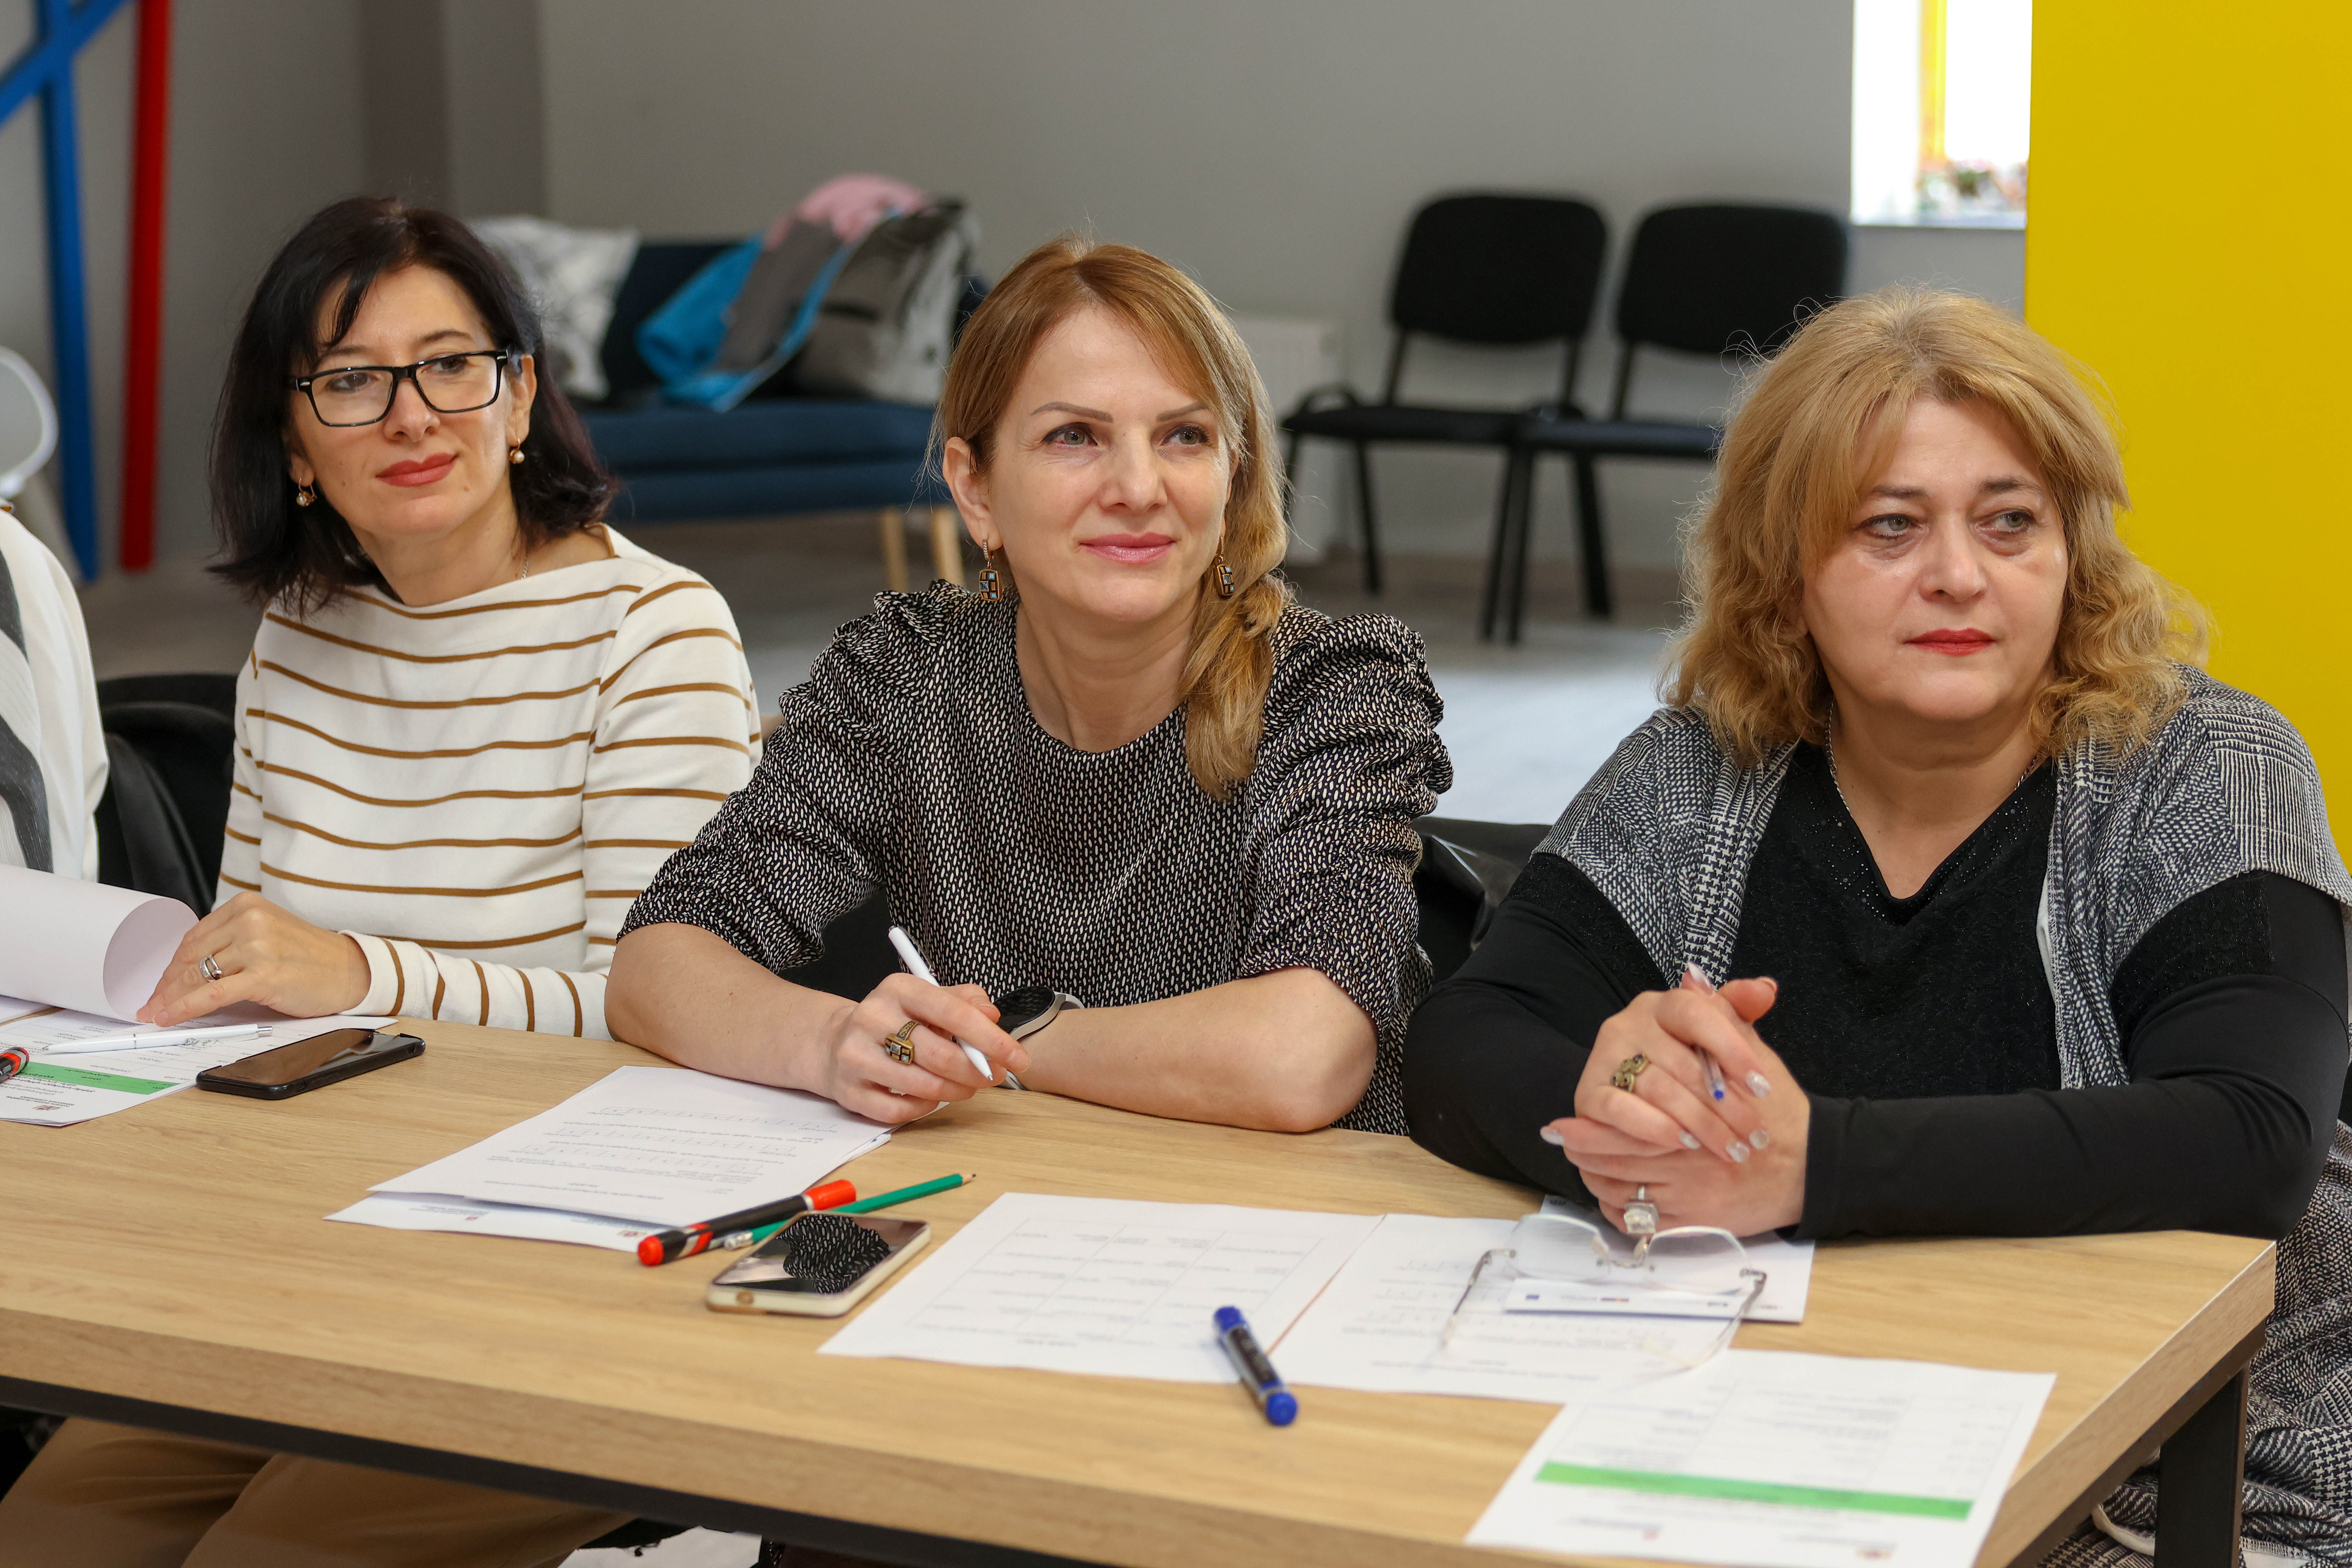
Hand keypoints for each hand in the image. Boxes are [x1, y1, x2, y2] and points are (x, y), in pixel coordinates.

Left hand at [139, 892, 371, 1024]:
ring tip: (156, 1014)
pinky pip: (213, 993)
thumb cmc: (310, 958)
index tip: (159, 985)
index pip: (194, 937)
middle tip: (150, 1004)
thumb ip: (232, 941)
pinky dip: (185, 1008)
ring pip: (197, 975)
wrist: (350, 971)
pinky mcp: (264, 974)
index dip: (170, 965)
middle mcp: (250, 920)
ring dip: (170, 999)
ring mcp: (257, 946)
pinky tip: (169, 1018)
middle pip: (191, 956)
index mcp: (247, 905)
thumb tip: (186, 970)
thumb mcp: (268, 935)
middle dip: (166, 985)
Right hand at [810, 973, 1030, 1124]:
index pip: (953, 1013)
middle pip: (939, 1055)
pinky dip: (925, 1108)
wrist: (834, 1041)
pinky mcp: (849, 1091)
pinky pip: (899, 1111)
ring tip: (967, 1086)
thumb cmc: (895, 1021)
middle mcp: (872, 1018)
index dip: (992, 1039)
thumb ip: (965, 1002)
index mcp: (898, 989)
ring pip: (922, 1086)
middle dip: (977, 1071)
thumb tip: (992, 1015)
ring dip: (956, 1091)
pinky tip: (932, 1097)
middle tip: (994, 1076)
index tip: (1018, 1057)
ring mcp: (856, 1056)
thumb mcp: (928, 999)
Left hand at [1554, 1030, 1809, 1236]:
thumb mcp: (1753, 1051)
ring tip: (1578, 1162)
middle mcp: (1691, 1148)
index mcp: (1695, 1106)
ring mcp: (1691, 1187)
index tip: (1564, 1122)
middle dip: (1586, 1147)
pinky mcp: (1695, 1218)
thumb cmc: (1778, 1109)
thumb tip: (1692, 978)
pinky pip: (1644, 1218)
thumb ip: (1720, 1014)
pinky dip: (1620, 1208)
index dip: (1595, 1120)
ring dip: (1596, 1175)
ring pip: (1625, 1185)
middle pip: (1621, 1149)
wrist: (1812, 1163)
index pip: (1632, 1111)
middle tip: (1561, 1139)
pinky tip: (1609, 1193)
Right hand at [1555, 968, 1778, 1165]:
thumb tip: (1765, 988)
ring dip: (1699, 1123)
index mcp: (1662, 1005)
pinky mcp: (1588, 1093)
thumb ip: (1737, 1013)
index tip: (1763, 1088)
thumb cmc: (1691, 1076)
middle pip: (1683, 1062)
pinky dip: (1652, 1128)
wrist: (1648, 1113)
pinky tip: (1681, 1142)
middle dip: (1725, 1105)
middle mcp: (1628, 1023)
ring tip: (1730, 1147)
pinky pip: (1619, 1109)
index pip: (1697, 1013)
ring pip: (1658, 1089)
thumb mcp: (1718, 1043)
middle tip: (1755, 1136)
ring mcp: (1604, 1057)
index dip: (1732, 1050)